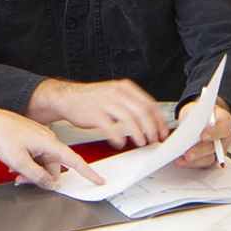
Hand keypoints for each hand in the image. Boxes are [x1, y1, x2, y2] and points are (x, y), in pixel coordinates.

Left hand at [0, 106, 109, 187]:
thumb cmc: (3, 134)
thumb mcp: (19, 161)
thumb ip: (36, 176)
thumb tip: (49, 184)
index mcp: (50, 143)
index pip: (75, 161)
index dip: (88, 172)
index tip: (99, 180)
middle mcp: (48, 139)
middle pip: (54, 167)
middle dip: (41, 177)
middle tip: (21, 178)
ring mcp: (40, 138)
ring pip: (44, 163)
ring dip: (32, 170)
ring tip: (15, 168)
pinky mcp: (33, 139)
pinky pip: (37, 156)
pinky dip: (28, 162)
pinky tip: (15, 161)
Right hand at [27, 77, 167, 148]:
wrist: (67, 97)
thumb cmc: (92, 99)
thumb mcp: (114, 94)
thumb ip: (131, 104)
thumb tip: (150, 119)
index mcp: (125, 87)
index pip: (149, 104)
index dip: (159, 120)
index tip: (162, 131)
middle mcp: (117, 93)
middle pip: (143, 112)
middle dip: (152, 128)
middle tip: (154, 139)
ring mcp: (106, 103)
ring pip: (130, 120)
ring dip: (138, 134)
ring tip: (140, 142)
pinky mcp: (95, 114)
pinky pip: (112, 128)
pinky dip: (118, 138)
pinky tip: (120, 142)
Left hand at [174, 98, 230, 168]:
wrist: (196, 120)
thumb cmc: (197, 113)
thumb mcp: (194, 108)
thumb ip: (193, 115)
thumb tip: (189, 126)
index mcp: (224, 120)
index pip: (223, 127)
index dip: (214, 132)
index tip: (203, 135)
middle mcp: (224, 136)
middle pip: (215, 146)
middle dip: (200, 151)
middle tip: (189, 154)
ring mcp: (219, 148)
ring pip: (210, 157)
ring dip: (195, 160)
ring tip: (182, 160)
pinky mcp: (212, 157)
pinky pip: (204, 163)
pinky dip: (192, 164)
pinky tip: (182, 162)